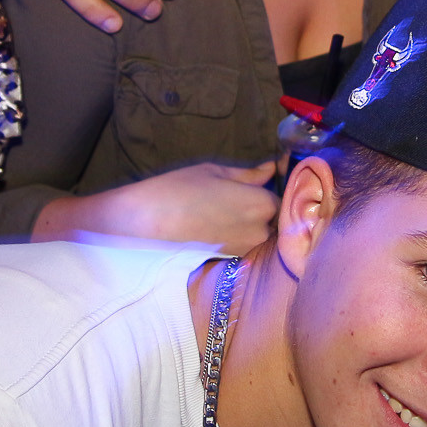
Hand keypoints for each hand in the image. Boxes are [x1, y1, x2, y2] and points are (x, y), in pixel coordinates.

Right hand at [41, 161, 278, 253]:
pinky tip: (216, 221)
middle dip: (261, 206)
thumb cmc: (180, 188)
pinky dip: (237, 232)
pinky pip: (244, 241)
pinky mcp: (229, 258)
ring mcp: (244, 247)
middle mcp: (259, 230)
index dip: (268, 188)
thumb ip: (249, 174)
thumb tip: (273, 168)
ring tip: (223, 207)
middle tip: (236, 193)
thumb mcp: (216, 172)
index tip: (255, 182)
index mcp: (260, 204)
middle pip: (272, 216)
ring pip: (259, 231)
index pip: (279, 195)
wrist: (147, 222)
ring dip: (250, 220)